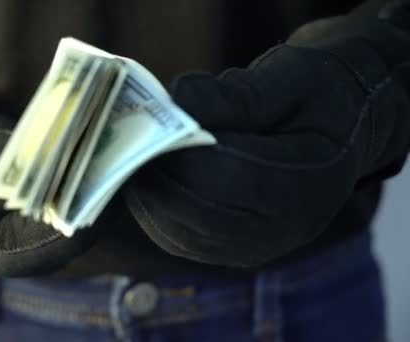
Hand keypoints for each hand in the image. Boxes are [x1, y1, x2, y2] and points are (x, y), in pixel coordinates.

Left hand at [125, 33, 409, 266]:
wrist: (334, 128)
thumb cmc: (312, 97)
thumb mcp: (290, 79)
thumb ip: (239, 94)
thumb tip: (178, 98)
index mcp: (308, 185)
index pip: (227, 179)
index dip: (179, 152)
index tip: (152, 115)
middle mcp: (282, 229)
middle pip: (195, 212)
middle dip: (155, 171)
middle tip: (131, 131)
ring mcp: (253, 246)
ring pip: (176, 230)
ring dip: (146, 189)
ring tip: (135, 147)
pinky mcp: (227, 247)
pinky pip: (174, 236)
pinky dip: (150, 204)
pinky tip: (146, 170)